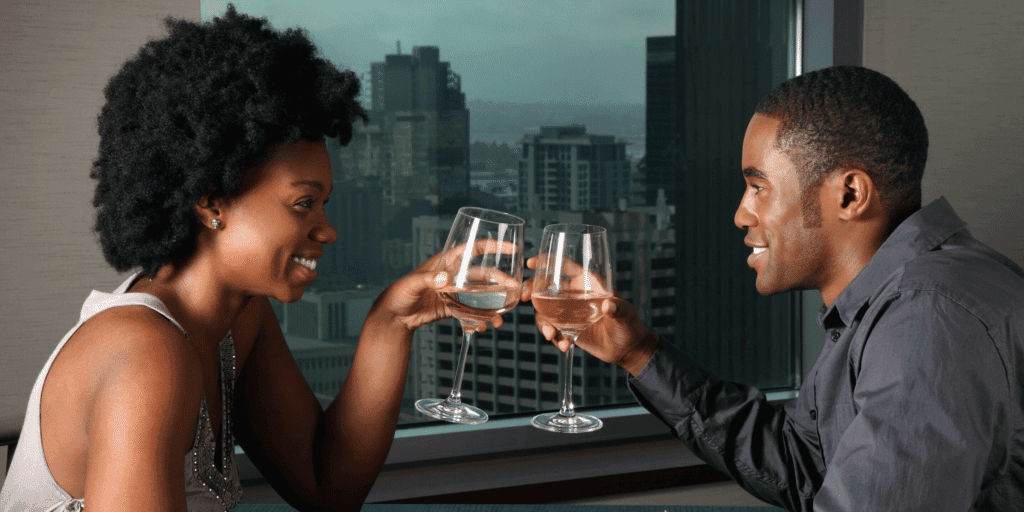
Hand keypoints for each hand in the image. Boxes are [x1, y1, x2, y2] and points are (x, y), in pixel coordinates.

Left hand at [369, 250, 505, 333]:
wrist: (393, 316)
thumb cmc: (399, 293)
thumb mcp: (412, 284)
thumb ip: (429, 280)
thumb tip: (446, 279)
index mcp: (447, 261)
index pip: (475, 248)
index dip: (494, 246)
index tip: (513, 248)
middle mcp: (455, 275)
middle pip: (484, 275)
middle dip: (501, 283)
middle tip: (515, 292)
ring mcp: (456, 292)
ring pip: (481, 296)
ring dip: (493, 307)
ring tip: (499, 321)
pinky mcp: (453, 308)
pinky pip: (472, 312)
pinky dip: (480, 320)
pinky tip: (484, 328)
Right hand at [522, 256, 657, 375]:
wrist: (627, 349)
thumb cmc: (630, 325)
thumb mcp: (626, 315)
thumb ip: (618, 309)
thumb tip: (608, 305)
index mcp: (587, 282)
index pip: (564, 265)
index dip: (547, 261)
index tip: (530, 262)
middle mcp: (574, 294)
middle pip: (545, 285)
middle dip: (530, 289)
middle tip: (523, 298)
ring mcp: (568, 311)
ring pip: (543, 310)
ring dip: (543, 322)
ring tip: (551, 335)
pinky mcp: (566, 328)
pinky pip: (551, 328)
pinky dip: (553, 337)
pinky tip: (563, 346)